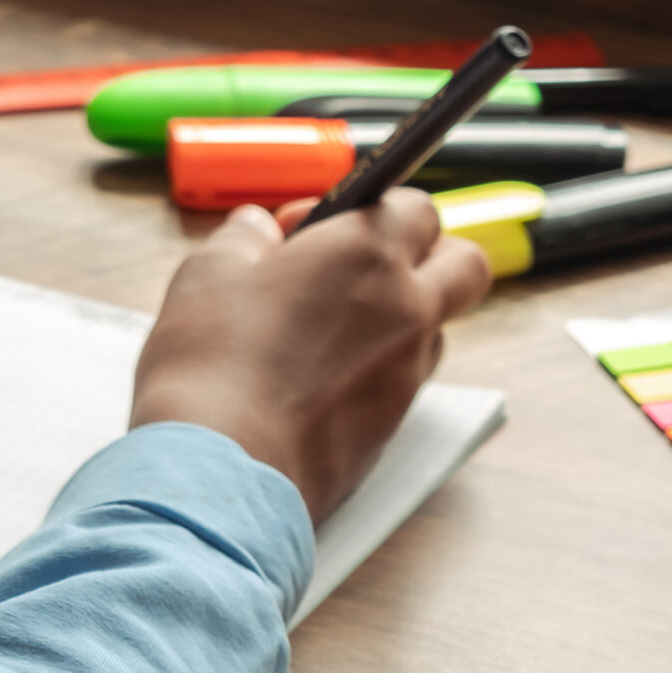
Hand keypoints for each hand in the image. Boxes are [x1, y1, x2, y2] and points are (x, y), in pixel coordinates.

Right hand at [128, 189, 490, 520]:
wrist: (221, 466)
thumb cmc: (211, 364)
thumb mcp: (207, 273)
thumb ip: (243, 238)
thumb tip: (257, 231)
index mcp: (366, 254)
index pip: (416, 206)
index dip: (364, 207)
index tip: (308, 228)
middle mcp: (406, 308)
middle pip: (464, 262)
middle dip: (423, 253)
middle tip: (353, 266)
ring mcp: (408, 372)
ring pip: (434, 324)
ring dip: (397, 313)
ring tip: (322, 327)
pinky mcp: (394, 424)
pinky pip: (404, 376)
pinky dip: (375, 366)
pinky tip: (311, 377)